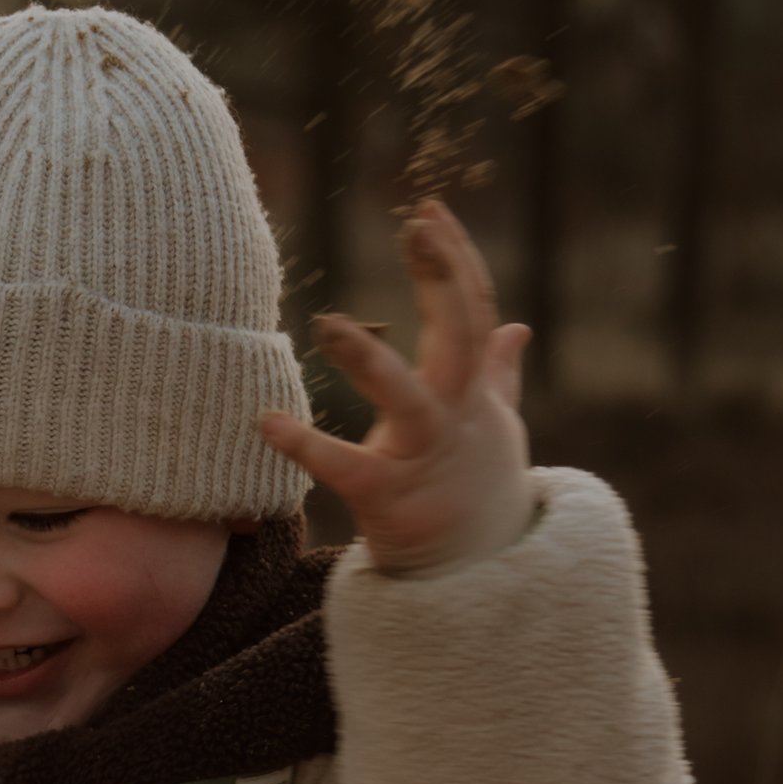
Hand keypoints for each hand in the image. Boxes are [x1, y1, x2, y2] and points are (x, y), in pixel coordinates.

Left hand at [260, 203, 533, 576]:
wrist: (477, 574)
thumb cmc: (477, 489)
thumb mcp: (496, 428)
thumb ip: (500, 376)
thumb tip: (517, 330)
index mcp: (477, 391)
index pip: (477, 310)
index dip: (456, 258)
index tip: (427, 209)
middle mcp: (459, 416)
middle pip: (462, 335)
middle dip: (443, 278)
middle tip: (414, 225)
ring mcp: (426, 457)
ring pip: (408, 398)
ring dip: (369, 359)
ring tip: (326, 322)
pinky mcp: (389, 499)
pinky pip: (346, 468)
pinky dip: (305, 446)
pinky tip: (265, 422)